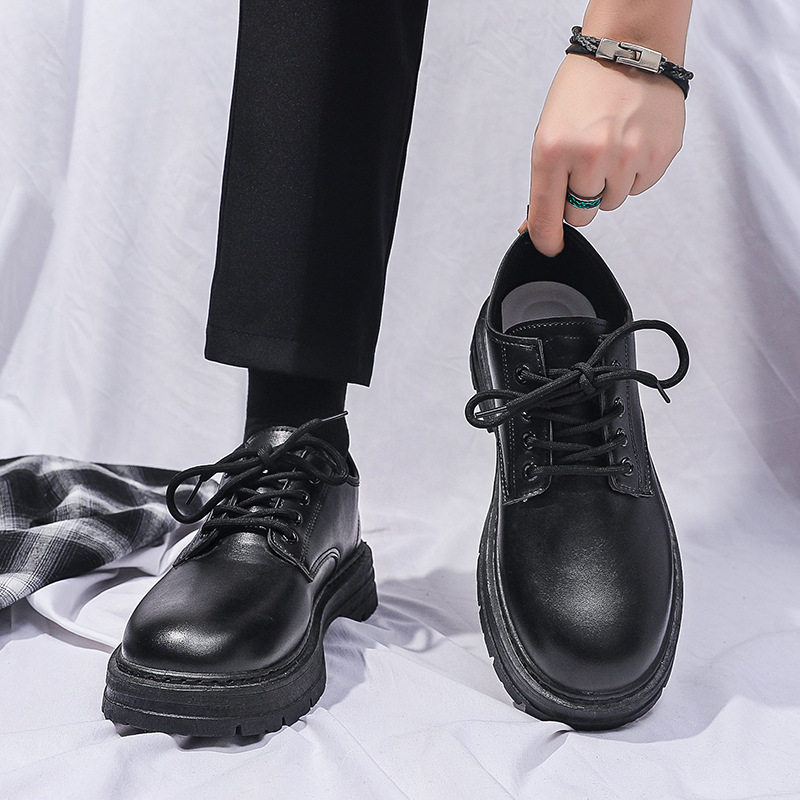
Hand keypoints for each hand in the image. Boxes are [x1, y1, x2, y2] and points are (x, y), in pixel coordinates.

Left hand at [519, 53, 685, 255]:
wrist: (629, 49)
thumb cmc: (584, 89)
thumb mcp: (548, 132)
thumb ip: (542, 184)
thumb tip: (532, 228)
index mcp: (554, 149)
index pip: (547, 214)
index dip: (546, 238)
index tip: (548, 247)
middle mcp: (591, 155)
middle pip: (581, 215)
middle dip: (579, 198)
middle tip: (585, 164)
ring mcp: (628, 156)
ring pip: (611, 203)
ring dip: (608, 184)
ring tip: (610, 146)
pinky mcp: (658, 155)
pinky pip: (638, 188)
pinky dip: (633, 173)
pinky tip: (630, 143)